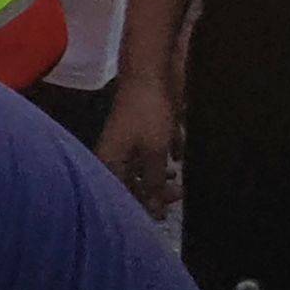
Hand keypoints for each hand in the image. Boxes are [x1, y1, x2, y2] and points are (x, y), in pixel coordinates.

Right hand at [98, 77, 181, 216]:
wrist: (150, 75)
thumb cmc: (147, 115)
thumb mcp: (154, 154)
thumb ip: (154, 183)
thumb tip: (154, 211)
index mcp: (111, 163)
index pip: (121, 196)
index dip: (141, 207)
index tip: (163, 214)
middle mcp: (116, 155)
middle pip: (132, 184)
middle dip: (154, 193)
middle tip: (176, 195)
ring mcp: (128, 142)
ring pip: (143, 169)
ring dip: (160, 177)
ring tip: (177, 181)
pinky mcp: (141, 131)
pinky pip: (152, 152)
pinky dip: (164, 158)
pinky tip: (177, 158)